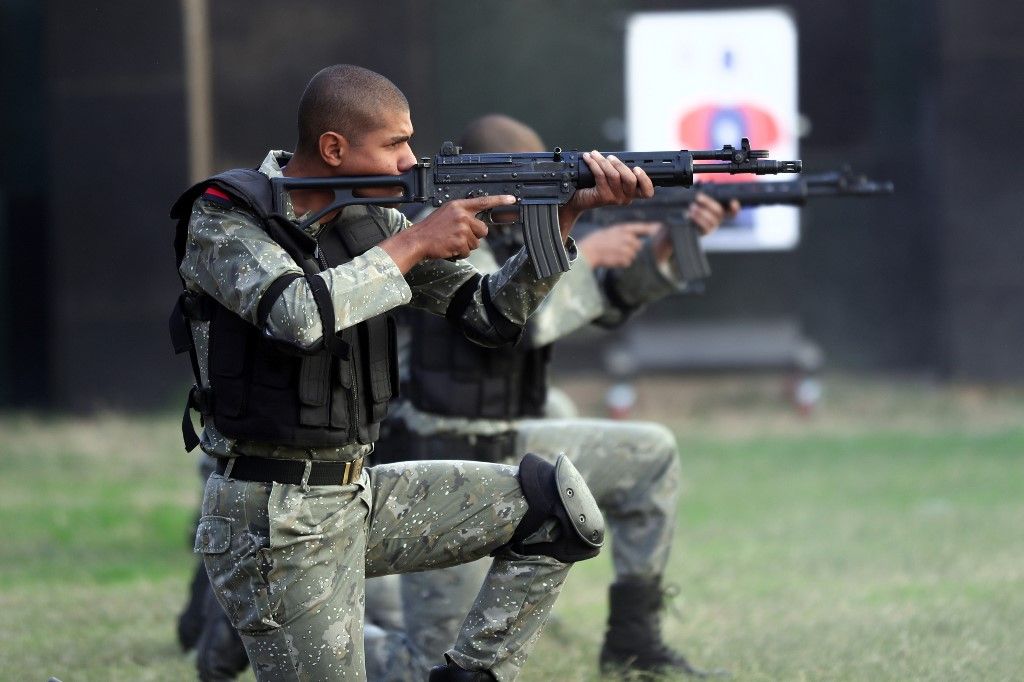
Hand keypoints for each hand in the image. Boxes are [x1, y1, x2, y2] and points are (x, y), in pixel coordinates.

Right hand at [379, 195, 515, 271]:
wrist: (417, 240)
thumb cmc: (431, 229)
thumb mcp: (446, 214)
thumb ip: (463, 215)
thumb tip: (479, 225)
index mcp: (459, 205)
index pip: (484, 201)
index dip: (500, 200)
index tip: (512, 199)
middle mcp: (462, 215)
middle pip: (483, 230)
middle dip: (474, 236)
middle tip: (458, 236)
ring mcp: (462, 228)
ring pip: (476, 242)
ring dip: (465, 246)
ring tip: (450, 241)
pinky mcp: (460, 241)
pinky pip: (468, 251)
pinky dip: (460, 253)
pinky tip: (449, 248)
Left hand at [558, 152, 654, 237]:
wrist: (577, 199)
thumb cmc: (595, 186)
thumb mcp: (611, 178)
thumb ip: (619, 171)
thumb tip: (616, 156)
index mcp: (631, 194)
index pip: (647, 193)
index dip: (646, 180)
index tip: (637, 168)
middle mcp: (625, 199)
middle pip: (631, 180)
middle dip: (620, 164)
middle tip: (610, 157)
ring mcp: (614, 199)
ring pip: (614, 175)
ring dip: (603, 161)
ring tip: (595, 154)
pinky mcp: (602, 197)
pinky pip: (600, 176)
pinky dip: (594, 164)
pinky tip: (588, 158)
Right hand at [579, 222, 660, 268]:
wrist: (588, 251)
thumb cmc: (598, 241)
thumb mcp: (611, 232)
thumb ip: (626, 234)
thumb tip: (639, 241)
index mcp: (624, 228)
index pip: (643, 228)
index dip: (652, 229)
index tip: (660, 229)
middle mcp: (628, 237)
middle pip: (639, 245)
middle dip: (632, 248)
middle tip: (620, 249)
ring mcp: (627, 248)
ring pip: (634, 254)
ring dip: (627, 256)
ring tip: (614, 254)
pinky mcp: (625, 259)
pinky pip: (628, 262)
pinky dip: (622, 262)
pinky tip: (613, 259)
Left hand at [651, 194, 740, 263]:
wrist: (677, 225)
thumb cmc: (687, 209)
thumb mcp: (693, 200)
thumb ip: (699, 193)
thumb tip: (697, 182)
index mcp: (719, 210)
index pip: (732, 210)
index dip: (735, 207)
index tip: (733, 201)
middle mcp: (718, 219)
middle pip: (719, 211)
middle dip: (708, 202)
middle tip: (698, 197)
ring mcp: (712, 227)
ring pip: (711, 219)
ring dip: (701, 212)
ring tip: (691, 207)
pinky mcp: (704, 233)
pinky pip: (704, 227)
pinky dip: (697, 220)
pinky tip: (689, 215)